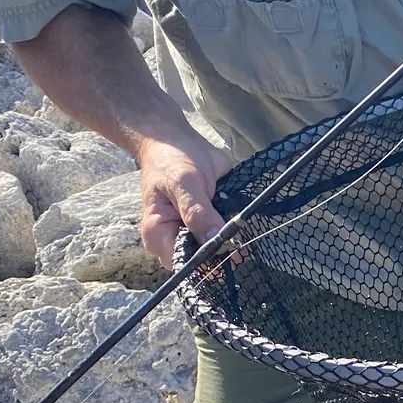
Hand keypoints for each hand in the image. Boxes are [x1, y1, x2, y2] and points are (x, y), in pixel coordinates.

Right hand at [137, 131, 233, 268]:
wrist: (177, 140)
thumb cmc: (172, 159)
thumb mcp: (184, 183)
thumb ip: (197, 213)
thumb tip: (213, 241)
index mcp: (158, 235)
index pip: (183, 262)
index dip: (206, 261)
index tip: (228, 250)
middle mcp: (173, 241)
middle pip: (200, 262)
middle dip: (223, 255)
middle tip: (242, 245)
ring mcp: (191, 235)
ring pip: (215, 253)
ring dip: (233, 245)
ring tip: (245, 235)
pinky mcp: (206, 226)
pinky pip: (223, 239)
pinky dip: (236, 235)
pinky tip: (244, 229)